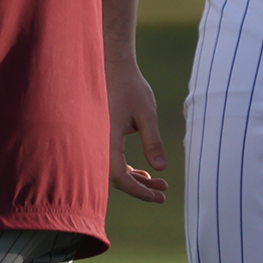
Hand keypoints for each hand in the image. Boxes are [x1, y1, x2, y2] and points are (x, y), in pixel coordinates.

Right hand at [108, 59, 169, 202]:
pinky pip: (113, 160)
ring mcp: (99, 139)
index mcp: (107, 137)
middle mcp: (99, 141)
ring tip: (159, 185)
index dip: (137, 190)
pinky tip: (146, 173)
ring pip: (115, 170)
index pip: (118, 175)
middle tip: (163, 195)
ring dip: (136, 180)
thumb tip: (161, 169)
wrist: (113, 67)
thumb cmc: (130, 88)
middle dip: (140, 189)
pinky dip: (128, 169)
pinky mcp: (103, 136)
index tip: (157, 196)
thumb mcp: (146, 114)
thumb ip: (153, 141)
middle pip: (116, 177)